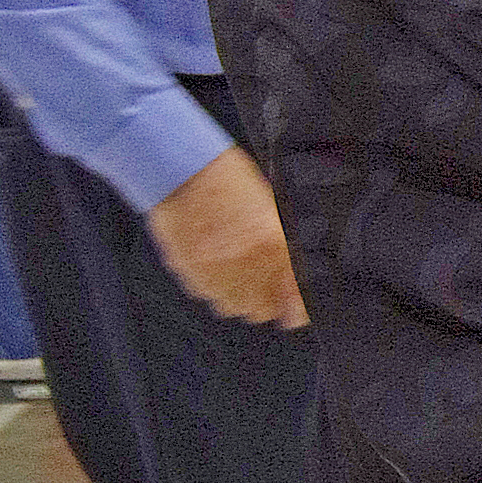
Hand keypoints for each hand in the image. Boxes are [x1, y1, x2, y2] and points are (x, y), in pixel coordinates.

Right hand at [145, 146, 306, 326]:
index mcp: (275, 244)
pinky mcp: (190, 271)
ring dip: (235, 294)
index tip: (295, 313)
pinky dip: (210, 284)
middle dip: (263, 300)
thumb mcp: (271, 212)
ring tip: (232, 267)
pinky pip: (205, 292)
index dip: (297, 310)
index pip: (295, 297)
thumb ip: (285, 252)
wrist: (185, 169)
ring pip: (232, 306)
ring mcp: (216, 269)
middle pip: (261, 310)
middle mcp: (248, 262)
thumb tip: (292, 285)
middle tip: (258, 281)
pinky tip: (210, 260)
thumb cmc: (228, 182)